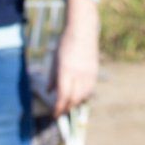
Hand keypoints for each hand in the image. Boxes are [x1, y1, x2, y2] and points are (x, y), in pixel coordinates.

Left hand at [49, 0, 98, 117]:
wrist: (83, 30)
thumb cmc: (65, 43)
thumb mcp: (55, 59)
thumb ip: (52, 77)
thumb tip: (49, 92)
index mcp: (66, 70)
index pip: (63, 96)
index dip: (58, 108)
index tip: (54, 114)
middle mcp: (78, 74)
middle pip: (74, 99)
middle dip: (66, 108)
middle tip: (60, 112)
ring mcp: (88, 73)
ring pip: (83, 96)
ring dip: (75, 103)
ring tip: (68, 105)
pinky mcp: (95, 72)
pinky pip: (90, 89)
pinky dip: (83, 96)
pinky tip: (78, 96)